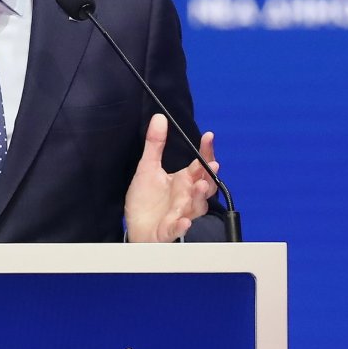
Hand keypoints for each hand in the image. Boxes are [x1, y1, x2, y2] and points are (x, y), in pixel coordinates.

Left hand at [124, 114, 215, 242]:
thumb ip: (155, 144)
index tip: (208, 136)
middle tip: (212, 165)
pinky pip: (178, 229)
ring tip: (198, 186)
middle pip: (206, 186)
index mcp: (184, 181)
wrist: (136, 227)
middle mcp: (187, 197)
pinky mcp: (169, 230)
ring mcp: (180, 214)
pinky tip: (184, 221)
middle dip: (209, 177)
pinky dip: (182, 226)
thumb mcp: (147, 167)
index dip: (206, 151)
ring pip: (196, 207)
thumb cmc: (146, 200)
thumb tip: (159, 118)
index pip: (200, 164)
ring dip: (199, 197)